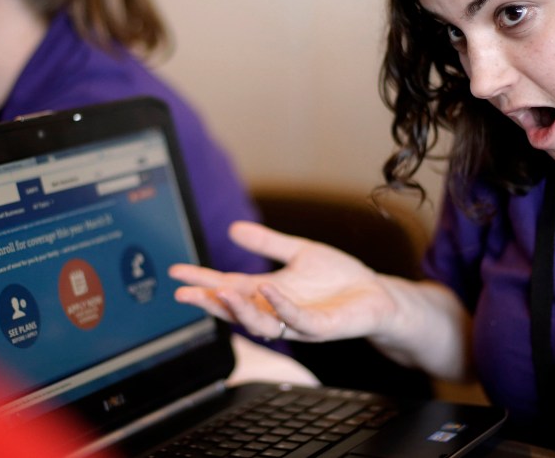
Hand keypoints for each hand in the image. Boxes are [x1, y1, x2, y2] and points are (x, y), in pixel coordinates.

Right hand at [169, 221, 397, 342]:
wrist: (378, 296)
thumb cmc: (340, 279)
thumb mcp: (299, 252)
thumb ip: (269, 243)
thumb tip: (233, 228)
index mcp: (268, 293)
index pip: (228, 287)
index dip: (202, 281)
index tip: (176, 272)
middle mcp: (278, 310)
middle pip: (236, 310)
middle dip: (209, 302)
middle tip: (183, 294)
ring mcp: (298, 321)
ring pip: (260, 323)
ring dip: (238, 309)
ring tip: (219, 290)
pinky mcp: (323, 327)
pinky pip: (297, 320)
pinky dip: (280, 305)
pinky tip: (267, 289)